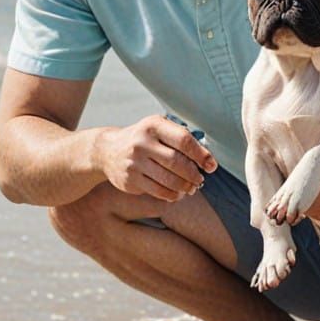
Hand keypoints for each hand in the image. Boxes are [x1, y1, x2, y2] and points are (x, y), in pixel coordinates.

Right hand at [97, 115, 217, 202]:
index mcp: (153, 125)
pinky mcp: (130, 179)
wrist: (108, 151)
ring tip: (192, 187)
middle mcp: (142, 142)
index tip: (211, 166)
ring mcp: (135, 162)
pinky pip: (158, 191)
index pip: (183, 140)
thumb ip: (180, 138)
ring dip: (185, 187)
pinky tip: (177, 193)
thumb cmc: (142, 139)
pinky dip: (172, 195)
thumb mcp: (157, 129)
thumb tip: (207, 158)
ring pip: (169, 180)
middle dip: (194, 174)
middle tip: (200, 179)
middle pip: (177, 162)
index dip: (201, 155)